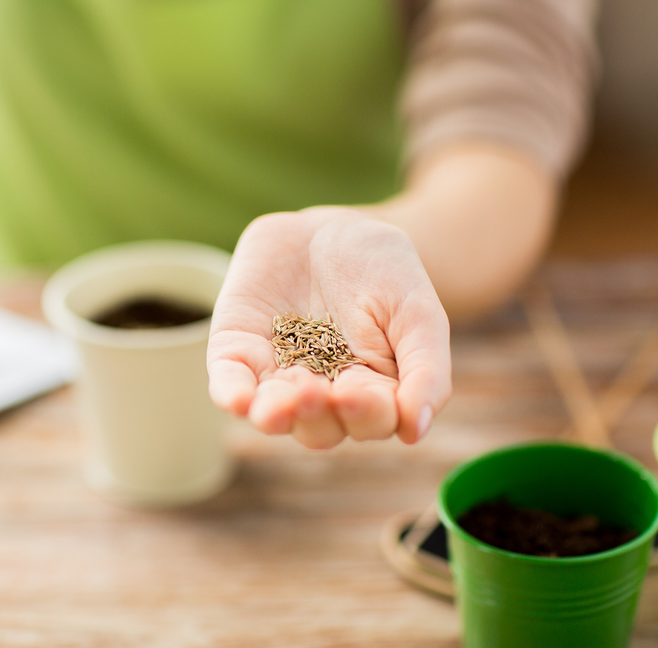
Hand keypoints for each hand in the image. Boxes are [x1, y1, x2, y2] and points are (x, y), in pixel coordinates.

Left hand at [207, 207, 450, 448]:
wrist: (335, 228)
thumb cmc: (386, 274)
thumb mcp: (419, 314)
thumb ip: (426, 370)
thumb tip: (416, 429)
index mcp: (371, 394)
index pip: (369, 421)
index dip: (364, 413)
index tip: (357, 390)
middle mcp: (322, 395)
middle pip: (318, 428)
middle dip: (316, 415)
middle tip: (315, 392)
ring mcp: (277, 375)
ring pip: (272, 413)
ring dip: (274, 414)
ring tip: (275, 405)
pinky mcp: (239, 351)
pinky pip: (230, 382)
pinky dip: (231, 393)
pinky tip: (236, 399)